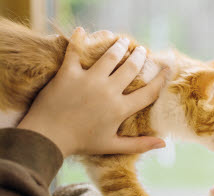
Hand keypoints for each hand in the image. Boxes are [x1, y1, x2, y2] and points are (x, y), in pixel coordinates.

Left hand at [18, 27, 167, 157]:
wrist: (48, 137)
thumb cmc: (81, 143)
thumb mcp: (112, 145)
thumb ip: (139, 144)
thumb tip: (164, 143)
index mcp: (120, 109)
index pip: (148, 92)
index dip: (160, 80)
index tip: (166, 69)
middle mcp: (108, 91)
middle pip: (130, 68)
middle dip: (139, 56)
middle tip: (141, 50)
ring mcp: (89, 80)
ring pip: (110, 56)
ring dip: (118, 45)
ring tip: (122, 40)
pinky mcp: (69, 73)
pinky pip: (75, 51)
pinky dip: (79, 39)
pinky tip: (83, 31)